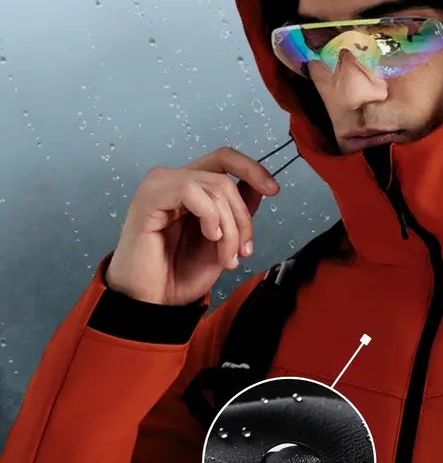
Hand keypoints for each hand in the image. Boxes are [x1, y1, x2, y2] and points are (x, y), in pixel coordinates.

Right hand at [104, 147, 279, 304]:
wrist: (154, 303)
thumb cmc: (179, 274)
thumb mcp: (224, 240)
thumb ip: (237, 211)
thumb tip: (260, 186)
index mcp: (190, 187)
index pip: (224, 159)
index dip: (252, 169)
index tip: (273, 189)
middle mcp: (173, 181)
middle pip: (225, 177)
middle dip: (243, 217)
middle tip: (244, 249)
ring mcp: (159, 187)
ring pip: (216, 187)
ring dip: (230, 226)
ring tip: (226, 255)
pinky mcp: (148, 199)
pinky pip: (192, 192)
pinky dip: (210, 217)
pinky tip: (209, 236)